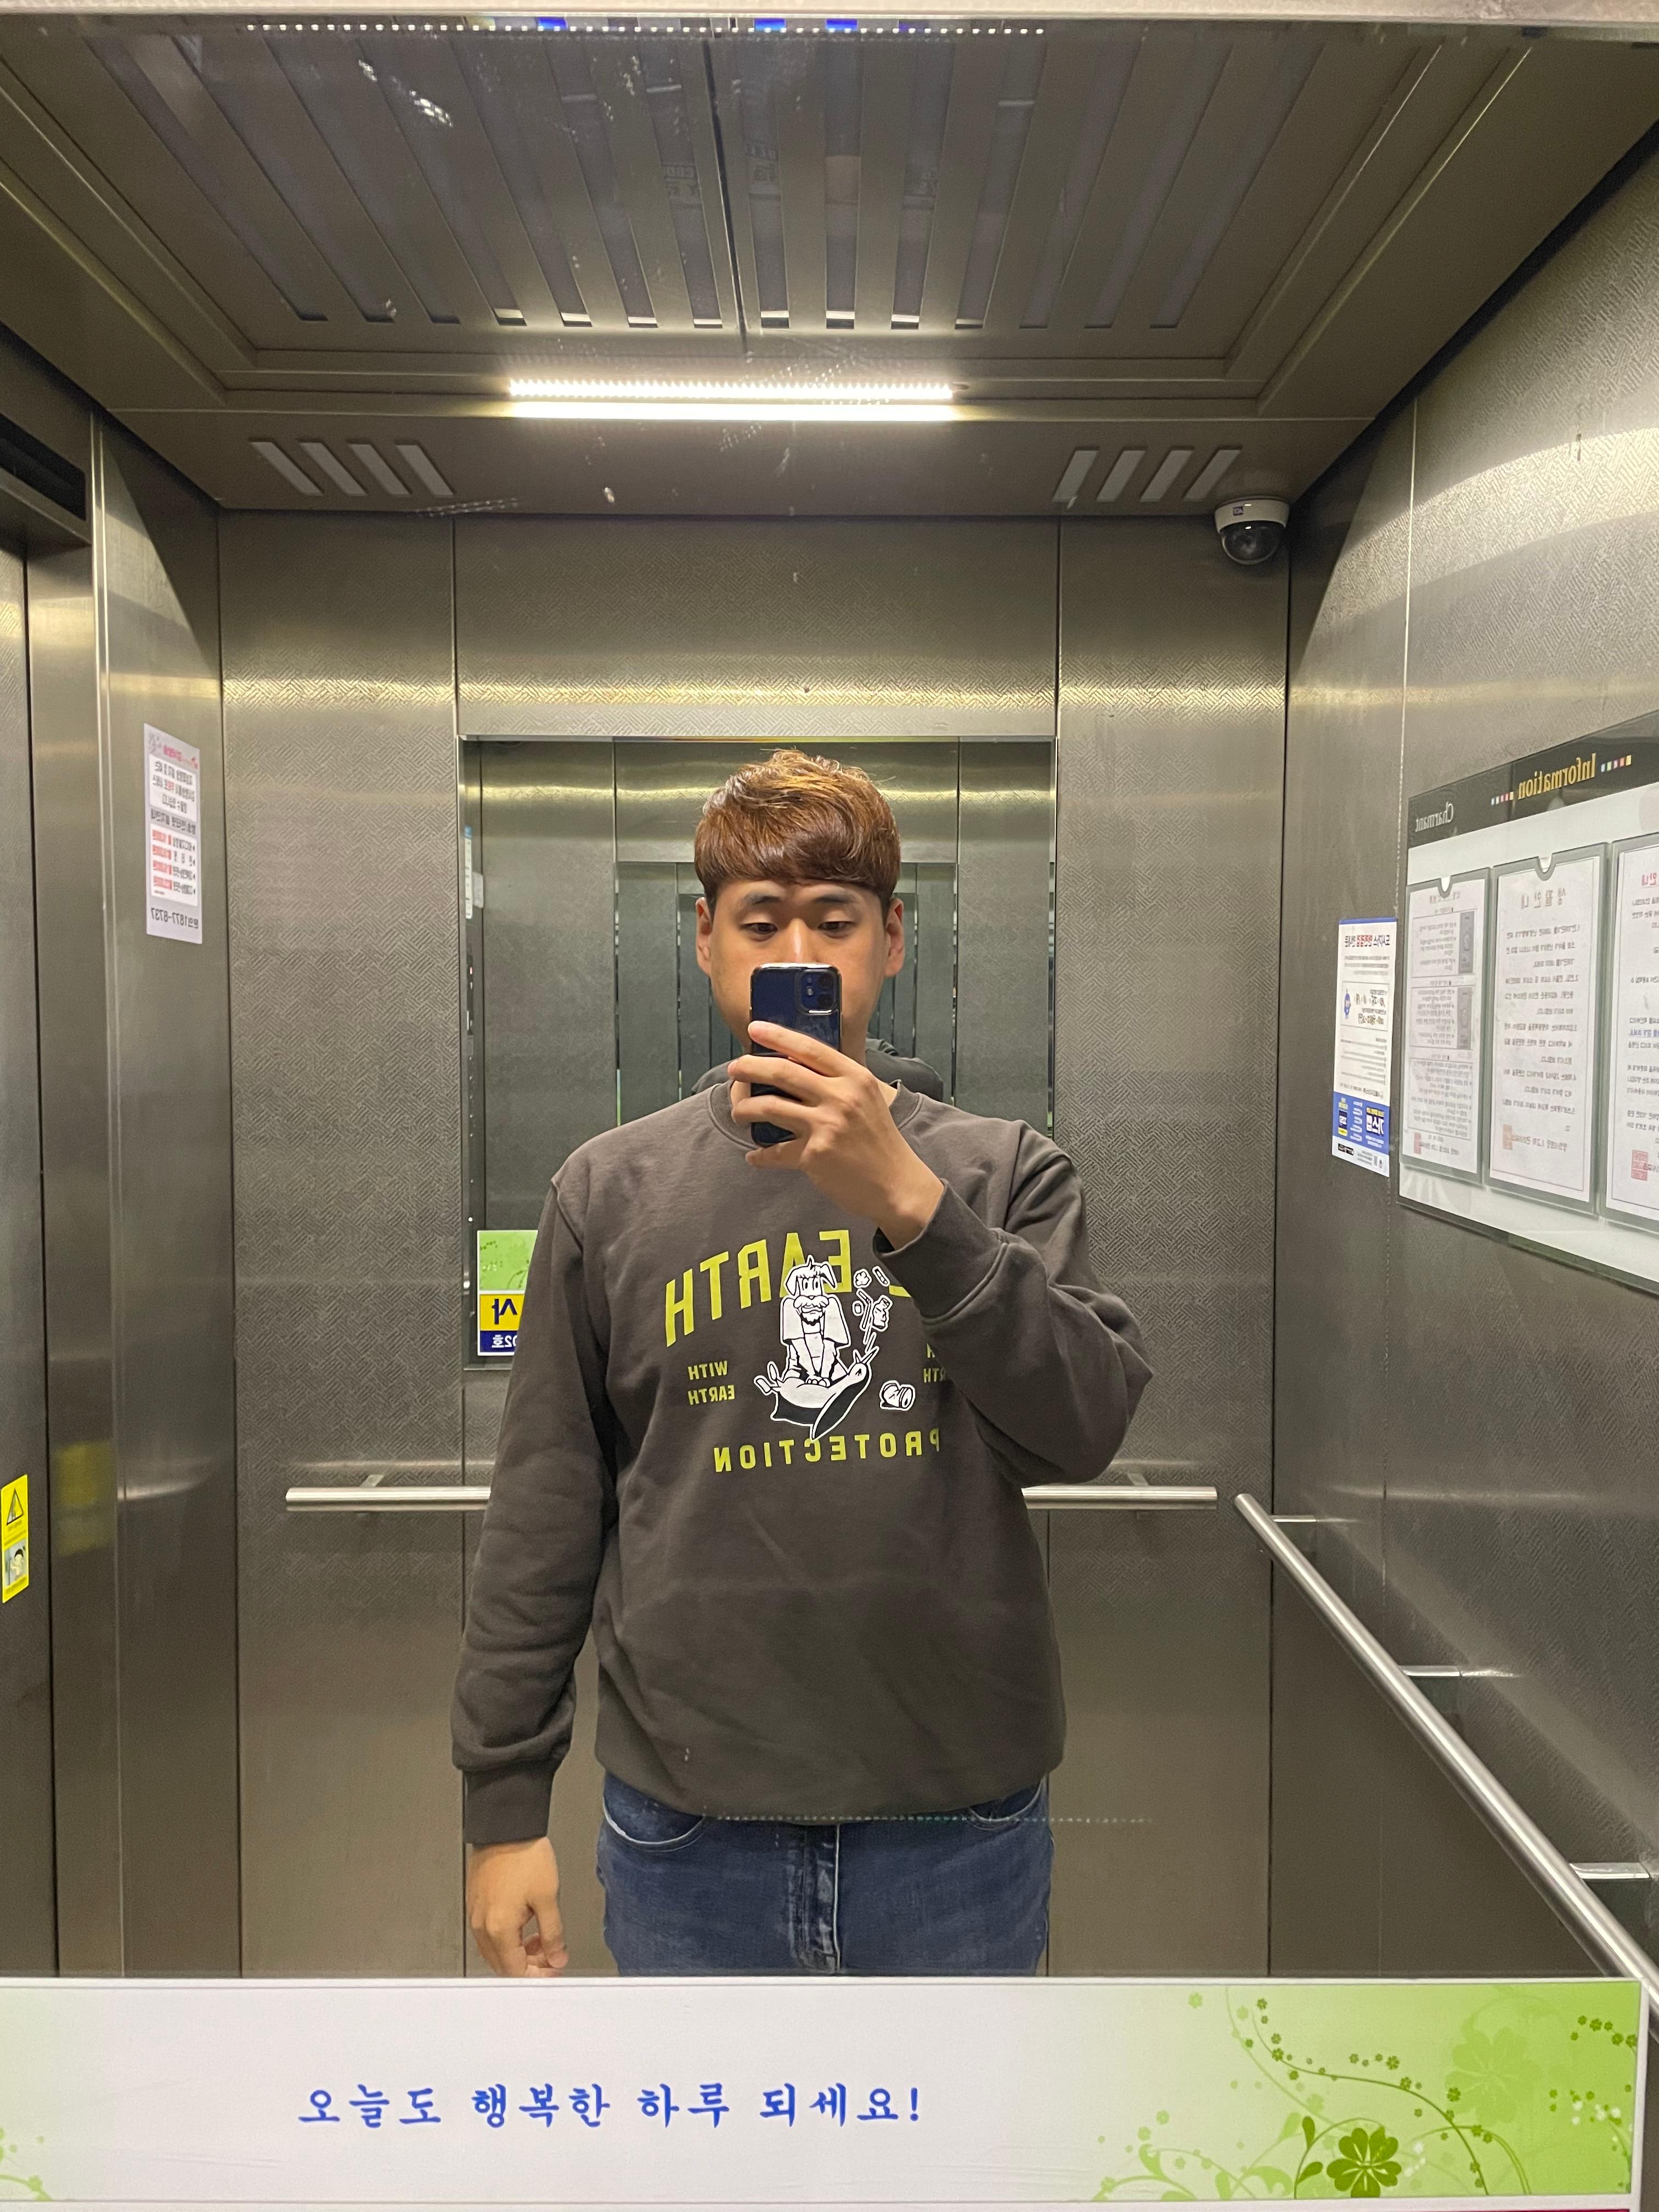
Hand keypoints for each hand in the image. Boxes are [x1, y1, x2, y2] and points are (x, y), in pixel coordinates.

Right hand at [467, 1836, 567, 1976]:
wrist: (506, 1826)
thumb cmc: (524, 1854)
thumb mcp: (548, 1897)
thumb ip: (553, 1934)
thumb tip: (556, 1956)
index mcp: (498, 1928)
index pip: (515, 1970)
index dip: (537, 1976)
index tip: (553, 1969)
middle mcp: (481, 1925)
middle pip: (502, 1963)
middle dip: (529, 1966)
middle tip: (551, 1957)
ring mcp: (476, 1913)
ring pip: (495, 1949)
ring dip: (518, 1951)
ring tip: (541, 1938)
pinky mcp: (475, 1902)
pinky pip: (489, 1932)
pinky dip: (507, 1936)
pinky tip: (525, 1924)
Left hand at [729, 1023, 944, 1245]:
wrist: (897, 1185)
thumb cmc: (880, 1142)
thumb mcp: (868, 1100)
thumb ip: (839, 1082)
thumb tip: (798, 1067)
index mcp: (855, 1078)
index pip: (810, 1049)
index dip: (778, 1036)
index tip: (755, 1028)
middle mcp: (841, 1097)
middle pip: (783, 1072)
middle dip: (750, 1068)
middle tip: (734, 1069)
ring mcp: (827, 1125)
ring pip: (770, 1107)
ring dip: (745, 1109)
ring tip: (739, 1113)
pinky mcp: (815, 1155)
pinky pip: (775, 1151)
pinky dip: (760, 1155)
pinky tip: (754, 1157)